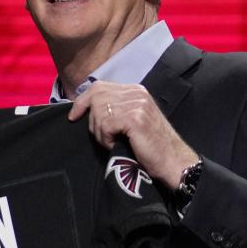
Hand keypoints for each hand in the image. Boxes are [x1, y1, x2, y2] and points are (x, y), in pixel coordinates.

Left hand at [69, 81, 198, 188]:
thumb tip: (86, 108)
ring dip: (100, 133)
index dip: (82, 101)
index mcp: (135, 90)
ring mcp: (137, 103)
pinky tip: (116, 145)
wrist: (173, 161)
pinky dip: (106, 138)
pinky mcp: (135, 117)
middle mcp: (136, 92)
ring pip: (99, 112)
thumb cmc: (150, 146)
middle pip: (96, 97)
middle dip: (92, 120)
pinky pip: (106, 124)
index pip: (99, 86)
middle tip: (103, 138)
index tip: (73, 116)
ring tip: (112, 143)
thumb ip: (115, 109)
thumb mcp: (132, 121)